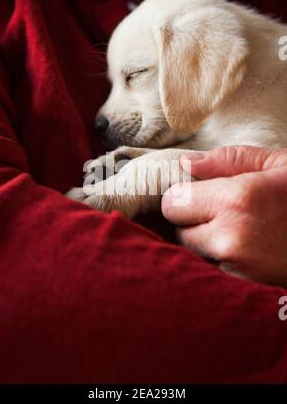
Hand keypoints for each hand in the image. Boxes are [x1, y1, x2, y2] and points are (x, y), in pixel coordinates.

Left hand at [162, 146, 286, 287]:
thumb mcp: (277, 165)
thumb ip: (228, 160)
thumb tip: (186, 164)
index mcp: (236, 199)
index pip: (173, 203)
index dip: (183, 196)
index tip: (196, 194)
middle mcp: (230, 238)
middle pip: (178, 232)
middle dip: (190, 221)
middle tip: (218, 212)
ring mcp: (238, 270)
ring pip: (192, 256)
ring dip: (203, 244)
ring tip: (235, 231)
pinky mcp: (245, 290)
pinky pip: (211, 272)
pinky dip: (217, 262)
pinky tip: (244, 251)